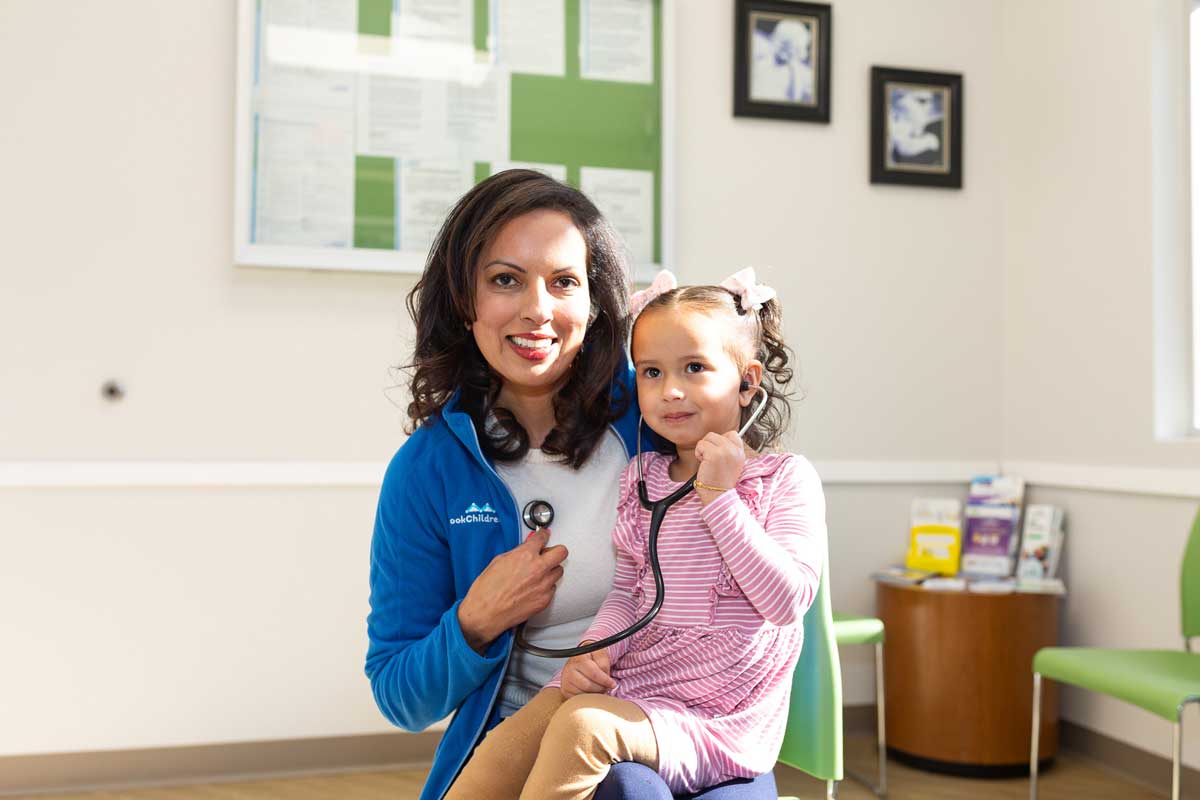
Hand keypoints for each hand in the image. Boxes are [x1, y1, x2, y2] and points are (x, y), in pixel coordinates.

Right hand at [457, 528, 567, 653]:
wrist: (485, 613)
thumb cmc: (486, 590)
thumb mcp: (498, 561)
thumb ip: (517, 553)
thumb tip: (525, 549)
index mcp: (525, 555)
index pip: (543, 538)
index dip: (543, 535)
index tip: (544, 536)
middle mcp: (538, 569)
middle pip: (561, 552)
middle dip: (555, 551)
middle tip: (548, 554)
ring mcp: (543, 585)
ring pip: (558, 571)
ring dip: (550, 570)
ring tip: (538, 574)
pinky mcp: (545, 600)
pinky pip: (552, 588)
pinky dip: (546, 587)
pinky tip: (534, 588)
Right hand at [560, 646, 615, 697]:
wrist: (580, 660)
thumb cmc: (591, 657)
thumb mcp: (600, 653)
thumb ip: (603, 663)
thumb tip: (605, 676)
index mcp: (578, 658)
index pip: (594, 673)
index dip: (605, 680)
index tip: (613, 684)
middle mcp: (569, 669)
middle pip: (588, 686)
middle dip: (600, 688)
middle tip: (605, 686)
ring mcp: (565, 681)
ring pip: (583, 695)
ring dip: (594, 694)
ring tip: (598, 688)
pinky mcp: (565, 691)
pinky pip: (578, 700)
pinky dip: (587, 698)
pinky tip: (591, 691)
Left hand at [694, 431, 746, 502]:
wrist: (718, 496)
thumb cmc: (720, 482)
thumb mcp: (732, 464)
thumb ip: (728, 451)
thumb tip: (717, 440)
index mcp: (740, 452)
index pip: (732, 434)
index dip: (720, 442)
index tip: (717, 454)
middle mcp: (735, 450)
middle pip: (716, 435)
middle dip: (709, 446)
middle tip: (711, 460)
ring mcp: (725, 451)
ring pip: (708, 437)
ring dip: (703, 449)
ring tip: (707, 462)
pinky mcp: (714, 454)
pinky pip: (700, 445)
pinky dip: (698, 453)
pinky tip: (704, 464)